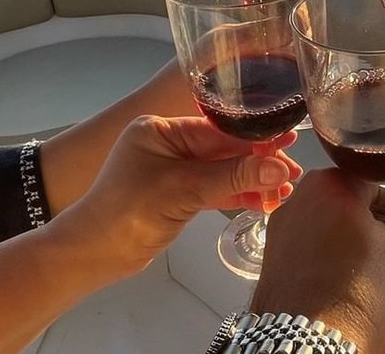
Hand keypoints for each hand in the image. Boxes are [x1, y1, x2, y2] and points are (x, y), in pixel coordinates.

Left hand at [47, 116, 301, 279]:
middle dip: (258, 162)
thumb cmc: (128, 212)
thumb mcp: (184, 189)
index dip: (253, 138)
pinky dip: (237, 194)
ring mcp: (174, 169)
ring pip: (222, 170)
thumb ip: (233, 176)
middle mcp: (168, 143)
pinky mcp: (178, 194)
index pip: (217, 128)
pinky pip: (214, 188)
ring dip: (252, 180)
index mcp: (161, 128)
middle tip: (292, 170)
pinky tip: (265, 199)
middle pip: (224, 148)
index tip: (286, 140)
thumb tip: (281, 168)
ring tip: (285, 190)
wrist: (92, 257)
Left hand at [252, 168, 384, 352]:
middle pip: (350, 206)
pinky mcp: (275, 273)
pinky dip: (335, 269)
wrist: (312, 352)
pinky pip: (314, 259)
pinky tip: (354, 293)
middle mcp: (296, 204)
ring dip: (358, 250)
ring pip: (333, 235)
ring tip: (382, 281)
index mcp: (327, 185)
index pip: (376, 180)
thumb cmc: (357, 299)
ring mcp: (281, 239)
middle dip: (379, 227)